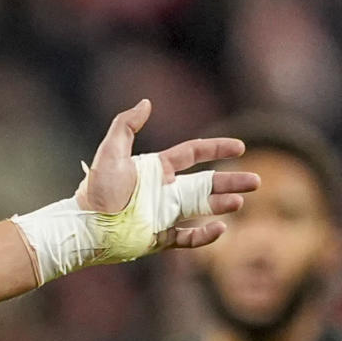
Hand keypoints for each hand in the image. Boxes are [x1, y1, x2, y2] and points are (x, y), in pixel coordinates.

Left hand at [77, 101, 256, 250]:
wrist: (85, 225)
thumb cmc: (96, 189)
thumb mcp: (110, 152)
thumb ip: (126, 125)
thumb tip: (146, 102)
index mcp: (157, 169)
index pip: (194, 154)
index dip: (217, 149)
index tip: (240, 147)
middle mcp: (165, 192)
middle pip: (206, 183)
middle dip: (231, 181)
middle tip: (256, 182)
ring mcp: (164, 215)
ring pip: (202, 209)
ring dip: (222, 205)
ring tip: (240, 202)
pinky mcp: (160, 238)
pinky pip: (189, 237)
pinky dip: (205, 235)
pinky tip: (221, 228)